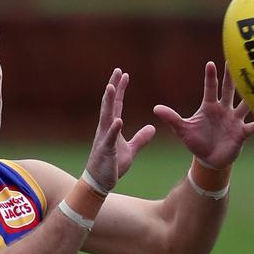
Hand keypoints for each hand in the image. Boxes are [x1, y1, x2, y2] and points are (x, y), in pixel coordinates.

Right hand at [85, 68, 156, 191]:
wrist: (100, 182)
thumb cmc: (113, 165)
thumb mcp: (131, 150)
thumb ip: (141, 138)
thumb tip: (152, 128)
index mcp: (112, 127)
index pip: (116, 104)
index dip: (120, 89)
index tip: (124, 74)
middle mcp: (106, 129)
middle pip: (109, 104)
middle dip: (113, 87)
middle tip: (117, 71)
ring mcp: (104, 139)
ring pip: (106, 116)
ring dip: (108, 102)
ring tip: (111, 87)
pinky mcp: (106, 150)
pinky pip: (110, 138)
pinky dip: (114, 129)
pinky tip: (118, 120)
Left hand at [153, 62, 253, 169]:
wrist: (209, 160)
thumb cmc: (196, 142)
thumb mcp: (183, 130)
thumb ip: (172, 118)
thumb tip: (156, 108)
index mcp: (209, 106)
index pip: (210, 88)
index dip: (211, 77)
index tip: (211, 64)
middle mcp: (224, 109)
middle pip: (230, 90)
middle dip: (233, 76)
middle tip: (240, 59)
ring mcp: (234, 120)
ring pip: (244, 104)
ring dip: (251, 96)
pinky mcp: (242, 133)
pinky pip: (253, 127)